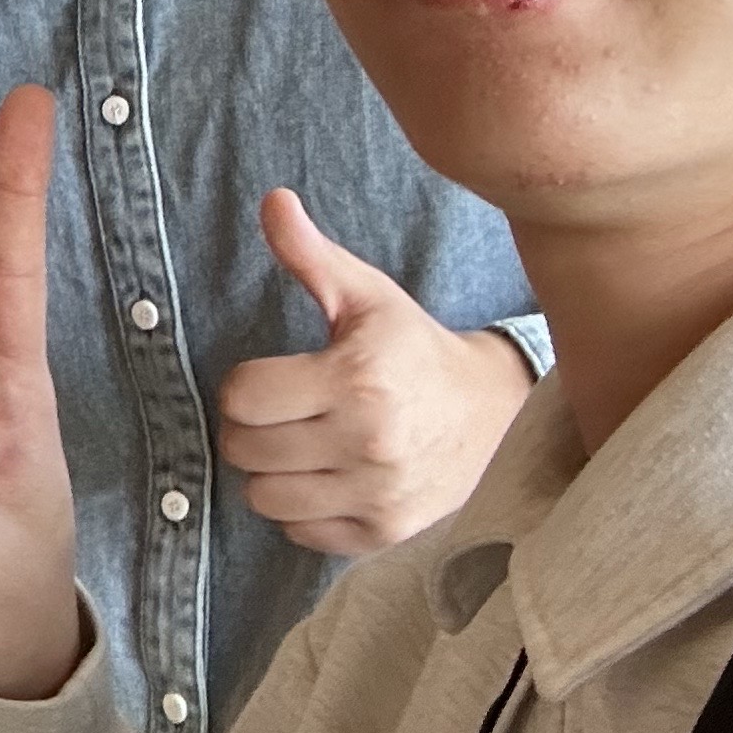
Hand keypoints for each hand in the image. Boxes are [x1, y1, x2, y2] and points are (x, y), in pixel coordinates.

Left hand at [216, 188, 532, 558]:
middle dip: (250, 427)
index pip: (242, 398)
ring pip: (264, 496)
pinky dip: (298, 508)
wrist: (490, 414)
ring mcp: (378, 493)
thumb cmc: (412, 349)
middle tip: (281, 412)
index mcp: (357, 378)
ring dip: (269, 471)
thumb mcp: (367, 295)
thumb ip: (311, 255)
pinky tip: (324, 476)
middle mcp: (368, 442)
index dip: (244, 385)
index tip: (271, 377)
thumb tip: (273, 200)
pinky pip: (297, 531)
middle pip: (245, 449)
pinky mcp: (384, 532)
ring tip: (298, 444)